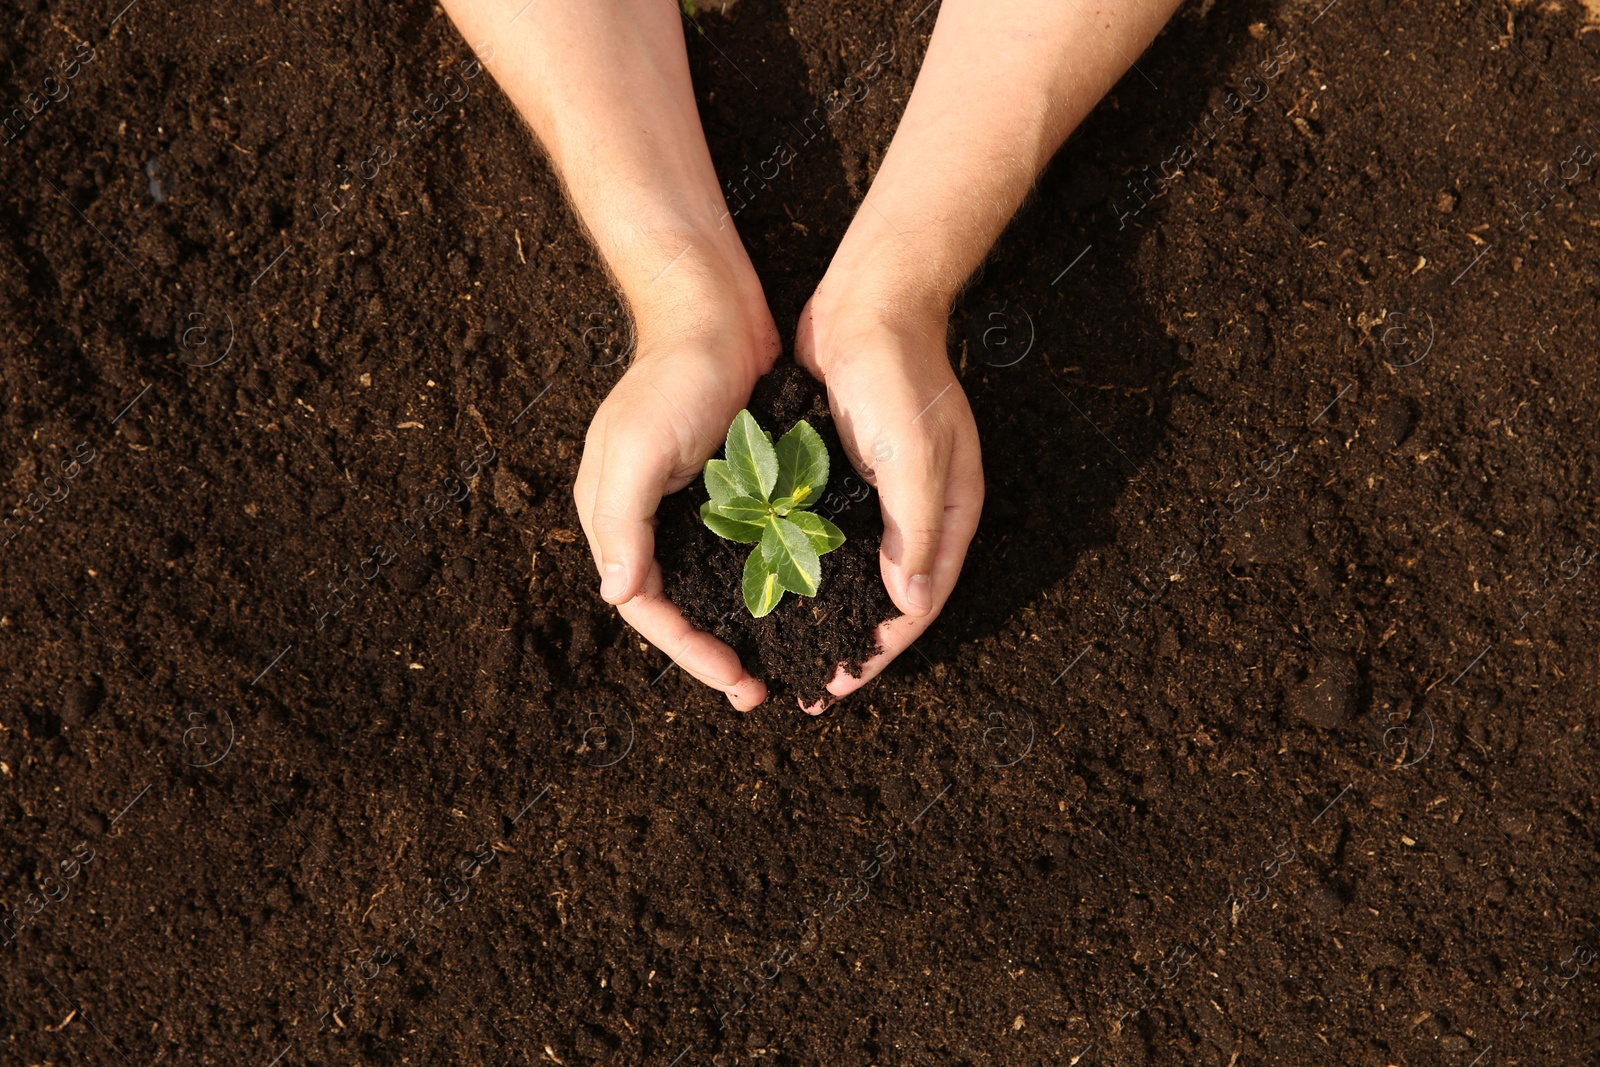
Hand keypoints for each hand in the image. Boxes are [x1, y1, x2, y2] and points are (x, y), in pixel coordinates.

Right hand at [574, 284, 779, 709]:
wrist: (715, 312)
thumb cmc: (673, 377)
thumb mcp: (638, 447)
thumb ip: (621, 521)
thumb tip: (615, 594)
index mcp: (613, 516)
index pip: (643, 606)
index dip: (686, 650)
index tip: (735, 679)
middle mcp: (645, 520)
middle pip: (674, 607)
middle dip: (711, 653)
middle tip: (758, 689)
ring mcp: (688, 506)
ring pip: (707, 586)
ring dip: (737, 626)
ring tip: (774, 662)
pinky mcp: (727, 489)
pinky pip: (739, 552)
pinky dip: (759, 583)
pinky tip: (791, 603)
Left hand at [793, 285, 982, 712]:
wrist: (871, 301)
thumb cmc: (899, 375)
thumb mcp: (915, 458)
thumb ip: (915, 533)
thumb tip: (909, 607)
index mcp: (949, 514)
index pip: (918, 604)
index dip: (879, 650)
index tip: (838, 684)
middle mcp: (919, 512)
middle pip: (888, 598)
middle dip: (853, 642)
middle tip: (811, 684)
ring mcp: (881, 494)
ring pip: (855, 571)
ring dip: (825, 609)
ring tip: (787, 648)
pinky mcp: (843, 473)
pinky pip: (826, 535)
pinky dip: (805, 565)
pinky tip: (771, 586)